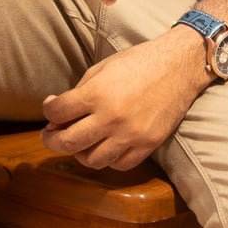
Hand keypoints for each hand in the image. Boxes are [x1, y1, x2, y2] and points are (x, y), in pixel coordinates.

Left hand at [41, 26, 209, 170]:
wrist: (179, 66)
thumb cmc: (139, 61)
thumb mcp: (103, 67)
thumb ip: (79, 91)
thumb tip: (56, 111)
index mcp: (98, 93)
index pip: (58, 113)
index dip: (48, 112)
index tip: (50, 109)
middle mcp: (111, 117)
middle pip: (68, 143)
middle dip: (51, 140)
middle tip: (50, 135)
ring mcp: (130, 135)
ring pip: (91, 161)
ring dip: (79, 152)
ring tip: (80, 141)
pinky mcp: (147, 145)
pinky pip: (118, 165)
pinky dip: (107, 159)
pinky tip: (104, 146)